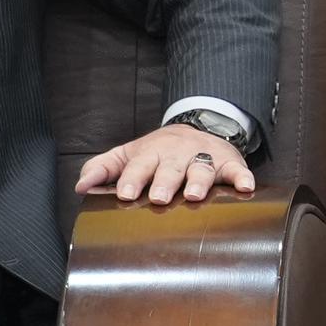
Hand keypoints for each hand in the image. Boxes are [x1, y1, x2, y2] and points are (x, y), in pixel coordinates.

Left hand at [77, 121, 254, 210]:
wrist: (199, 128)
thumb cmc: (158, 152)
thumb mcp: (128, 155)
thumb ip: (102, 169)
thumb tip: (80, 187)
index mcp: (151, 153)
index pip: (138, 165)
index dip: (132, 179)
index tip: (125, 194)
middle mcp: (177, 154)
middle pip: (169, 168)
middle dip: (164, 182)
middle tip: (158, 198)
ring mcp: (203, 157)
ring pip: (201, 169)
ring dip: (198, 181)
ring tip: (194, 196)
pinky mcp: (228, 161)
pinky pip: (236, 169)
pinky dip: (241, 177)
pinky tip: (245, 187)